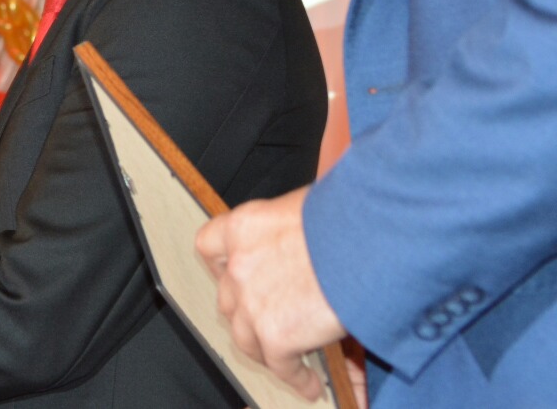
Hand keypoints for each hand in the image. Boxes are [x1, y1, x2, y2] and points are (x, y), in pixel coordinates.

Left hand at [195, 186, 347, 400]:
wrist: (376, 239)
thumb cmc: (354, 218)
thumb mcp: (311, 203)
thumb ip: (295, 222)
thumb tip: (308, 219)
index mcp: (245, 227)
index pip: (210, 248)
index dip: (222, 266)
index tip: (233, 276)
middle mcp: (240, 264)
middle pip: (228, 298)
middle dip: (246, 312)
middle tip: (267, 320)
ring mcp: (253, 301)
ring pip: (245, 337)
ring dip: (265, 350)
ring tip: (285, 358)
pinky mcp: (276, 334)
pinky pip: (279, 365)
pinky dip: (296, 377)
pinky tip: (310, 383)